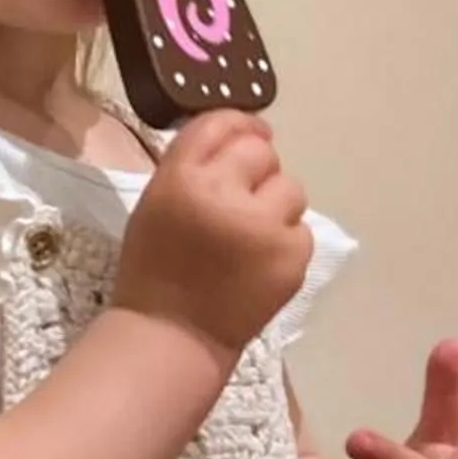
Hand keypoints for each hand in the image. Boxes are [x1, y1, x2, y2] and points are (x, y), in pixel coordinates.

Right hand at [110, 111, 312, 357]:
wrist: (173, 335)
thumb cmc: (156, 268)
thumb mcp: (157, 202)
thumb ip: (194, 164)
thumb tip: (244, 135)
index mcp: (182, 178)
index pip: (220, 123)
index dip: (240, 123)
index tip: (250, 134)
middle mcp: (224, 193)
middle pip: (261, 150)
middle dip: (257, 169)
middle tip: (242, 199)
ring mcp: (263, 226)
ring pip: (291, 187)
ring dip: (275, 204)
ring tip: (251, 234)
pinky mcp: (291, 257)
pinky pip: (301, 229)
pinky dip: (285, 242)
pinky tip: (260, 262)